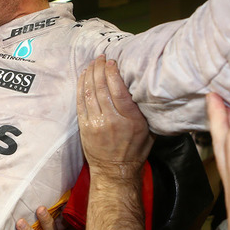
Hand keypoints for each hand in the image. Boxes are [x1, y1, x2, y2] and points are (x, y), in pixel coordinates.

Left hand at [77, 56, 153, 179]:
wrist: (115, 171)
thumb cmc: (134, 150)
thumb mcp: (148, 130)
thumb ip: (143, 110)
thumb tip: (144, 88)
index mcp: (130, 120)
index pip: (118, 91)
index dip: (113, 73)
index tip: (112, 62)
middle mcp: (112, 120)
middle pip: (102, 88)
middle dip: (100, 69)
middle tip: (101, 58)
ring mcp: (96, 124)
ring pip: (89, 93)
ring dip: (90, 75)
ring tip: (92, 63)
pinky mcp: (85, 127)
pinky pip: (81, 102)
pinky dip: (81, 87)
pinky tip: (83, 77)